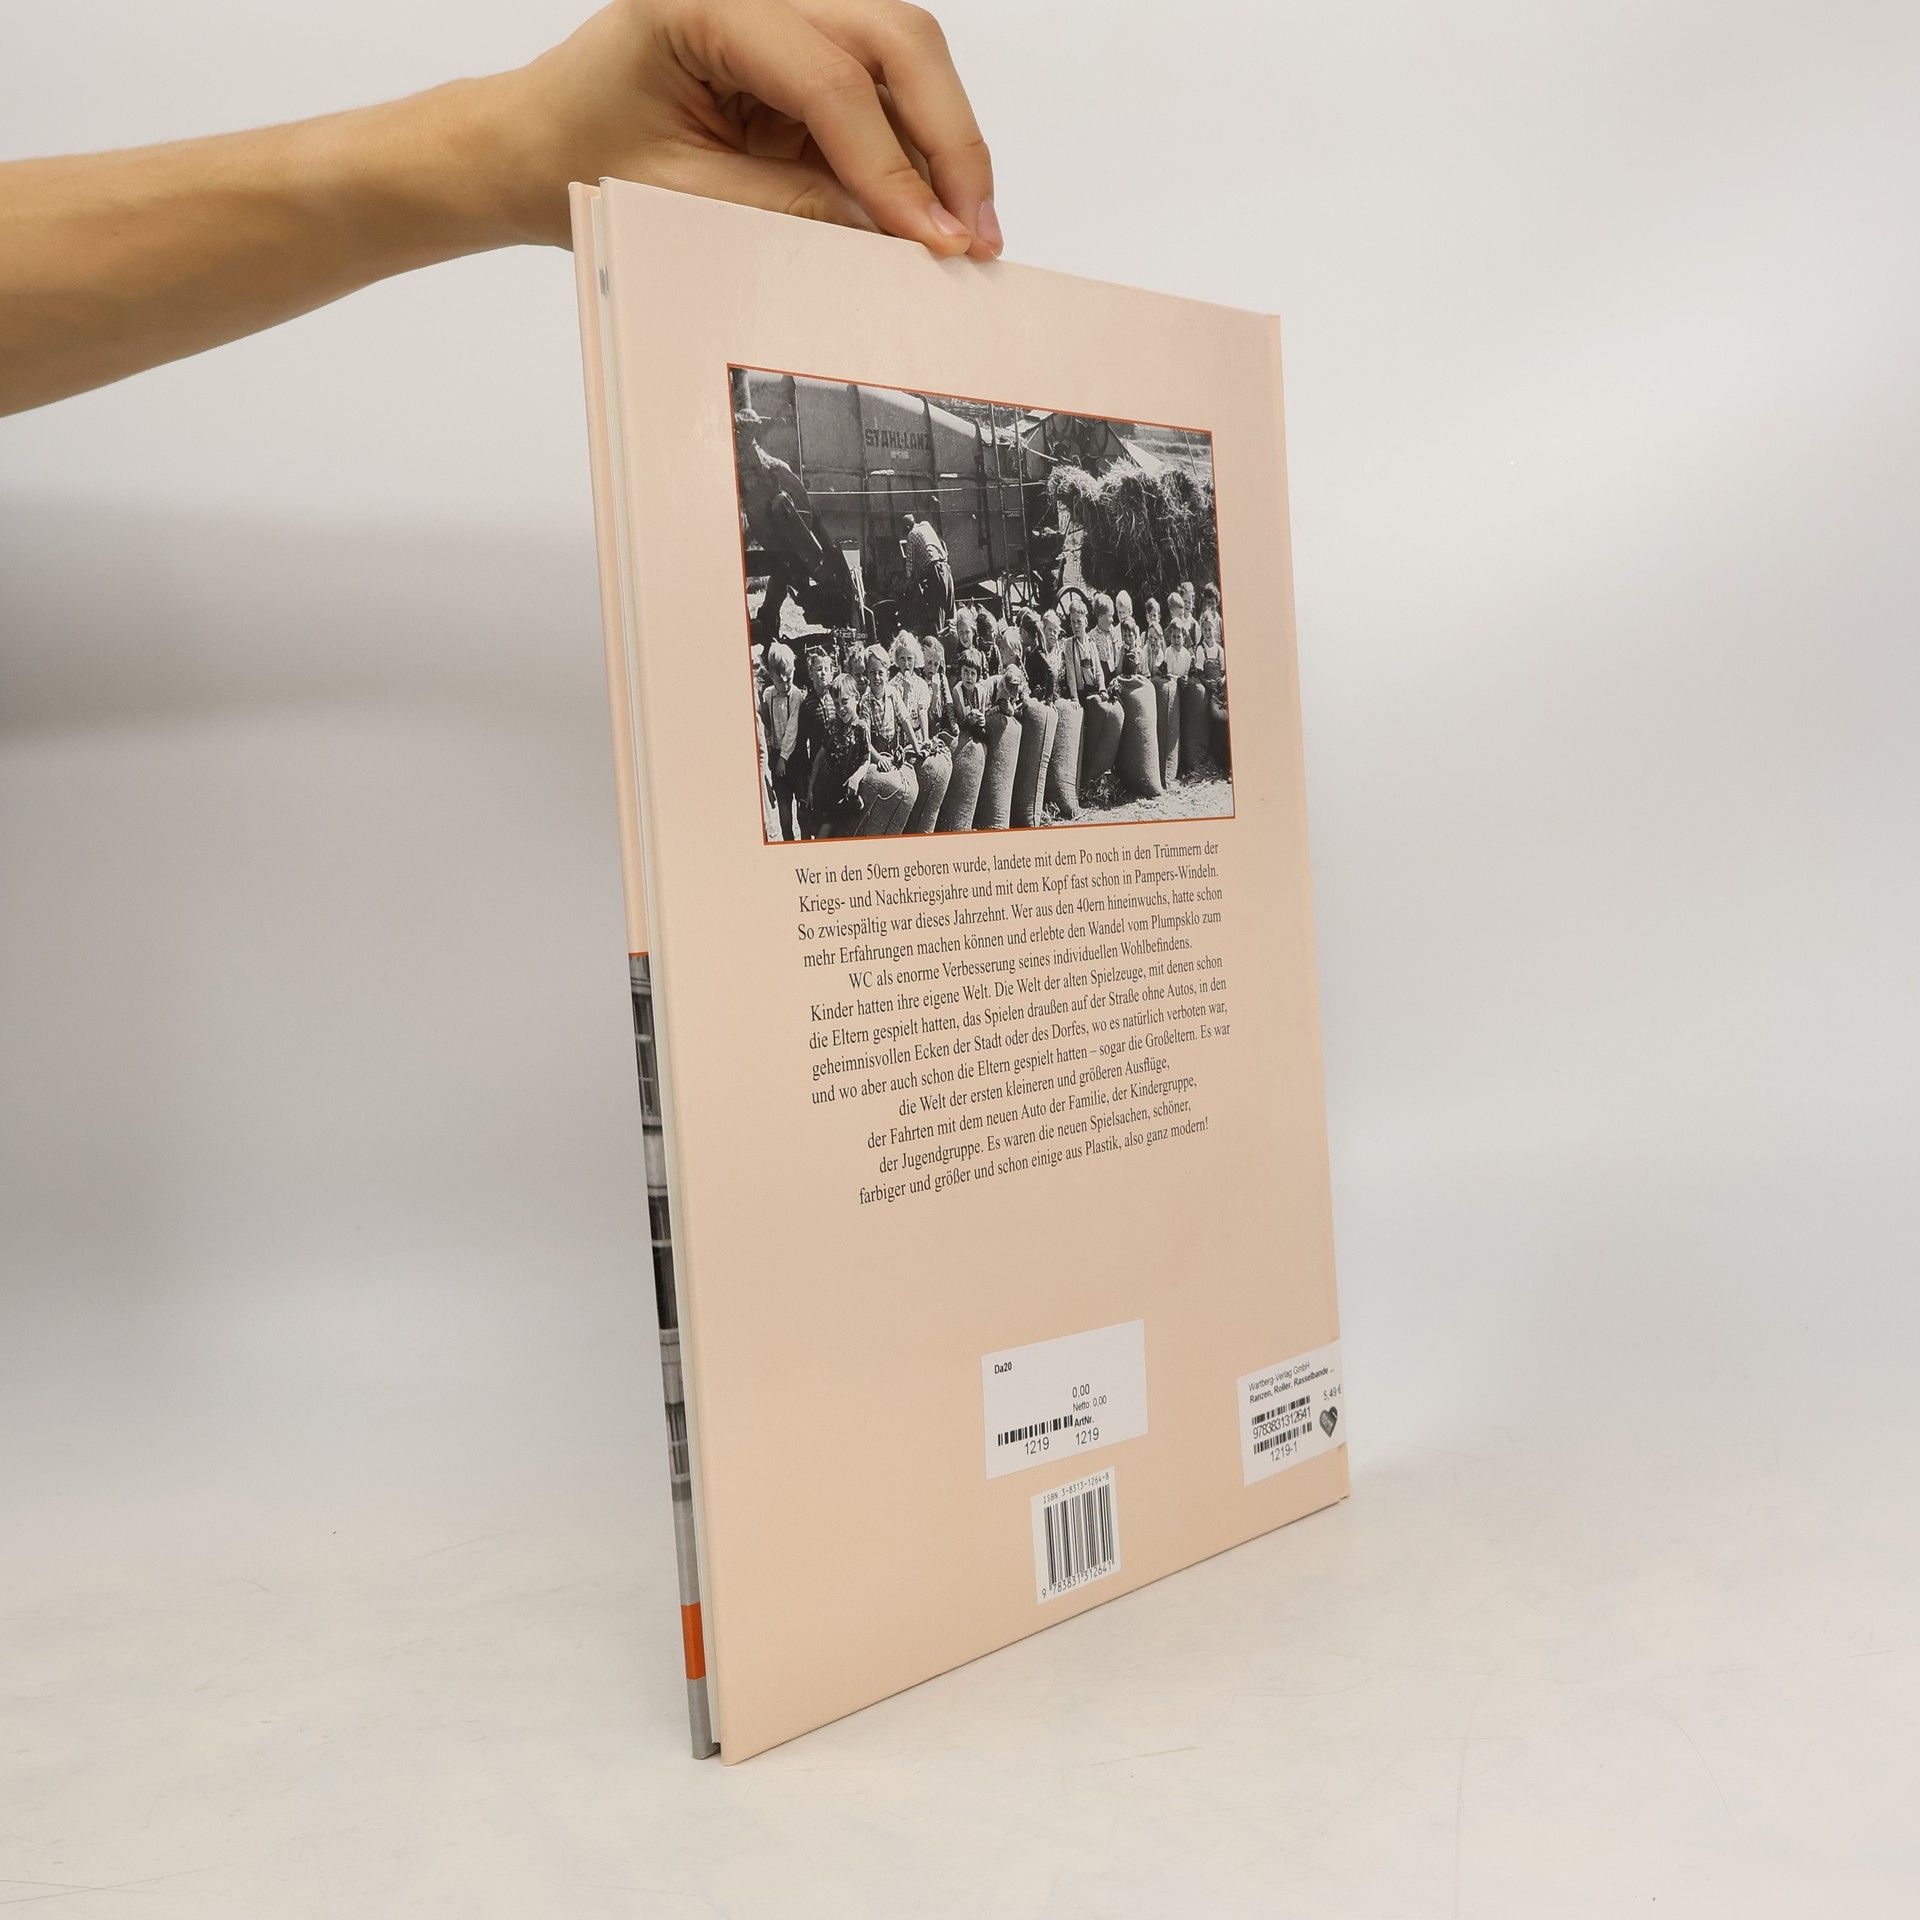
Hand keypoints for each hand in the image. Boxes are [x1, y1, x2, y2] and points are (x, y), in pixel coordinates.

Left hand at [479, 0, 998, 257]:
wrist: (537, 144)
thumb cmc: (585, 159)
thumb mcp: (684, 201)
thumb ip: (791, 210)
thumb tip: (896, 239)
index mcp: (707, 3)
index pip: (831, 78)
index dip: (893, 167)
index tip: (934, 242)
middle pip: (895, 39)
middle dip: (949, 140)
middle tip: (976, 234)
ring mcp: (788, 11)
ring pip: (907, 54)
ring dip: (947, 143)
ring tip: (967, 231)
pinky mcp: (805, 48)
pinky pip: (886, 88)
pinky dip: (918, 149)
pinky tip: (934, 211)